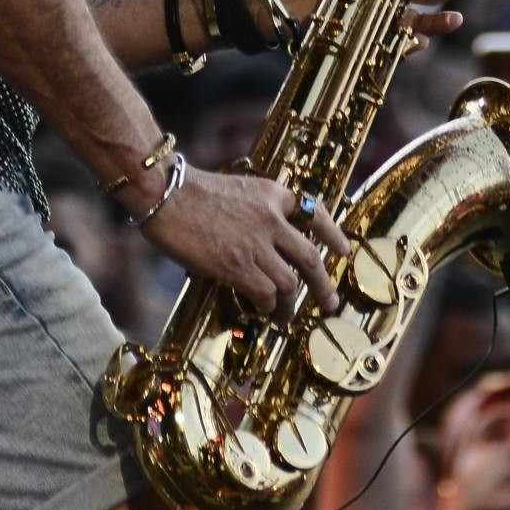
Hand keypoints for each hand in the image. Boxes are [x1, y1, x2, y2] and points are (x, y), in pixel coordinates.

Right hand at [138, 167, 352, 315]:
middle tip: (330, 303)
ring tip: (286, 318)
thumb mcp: (238, 191)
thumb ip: (258, 213)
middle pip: (310, 258)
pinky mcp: (237, 265)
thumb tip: (268, 247)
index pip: (315, 213)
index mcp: (273, 194)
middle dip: (323, 285)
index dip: (333, 234)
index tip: (343, 251)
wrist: (166, 194)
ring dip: (291, 305)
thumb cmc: (191, 192)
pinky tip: (262, 311)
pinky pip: (265, 293)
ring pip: (290, 283)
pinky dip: (266, 305)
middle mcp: (272, 219)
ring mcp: (257, 244)